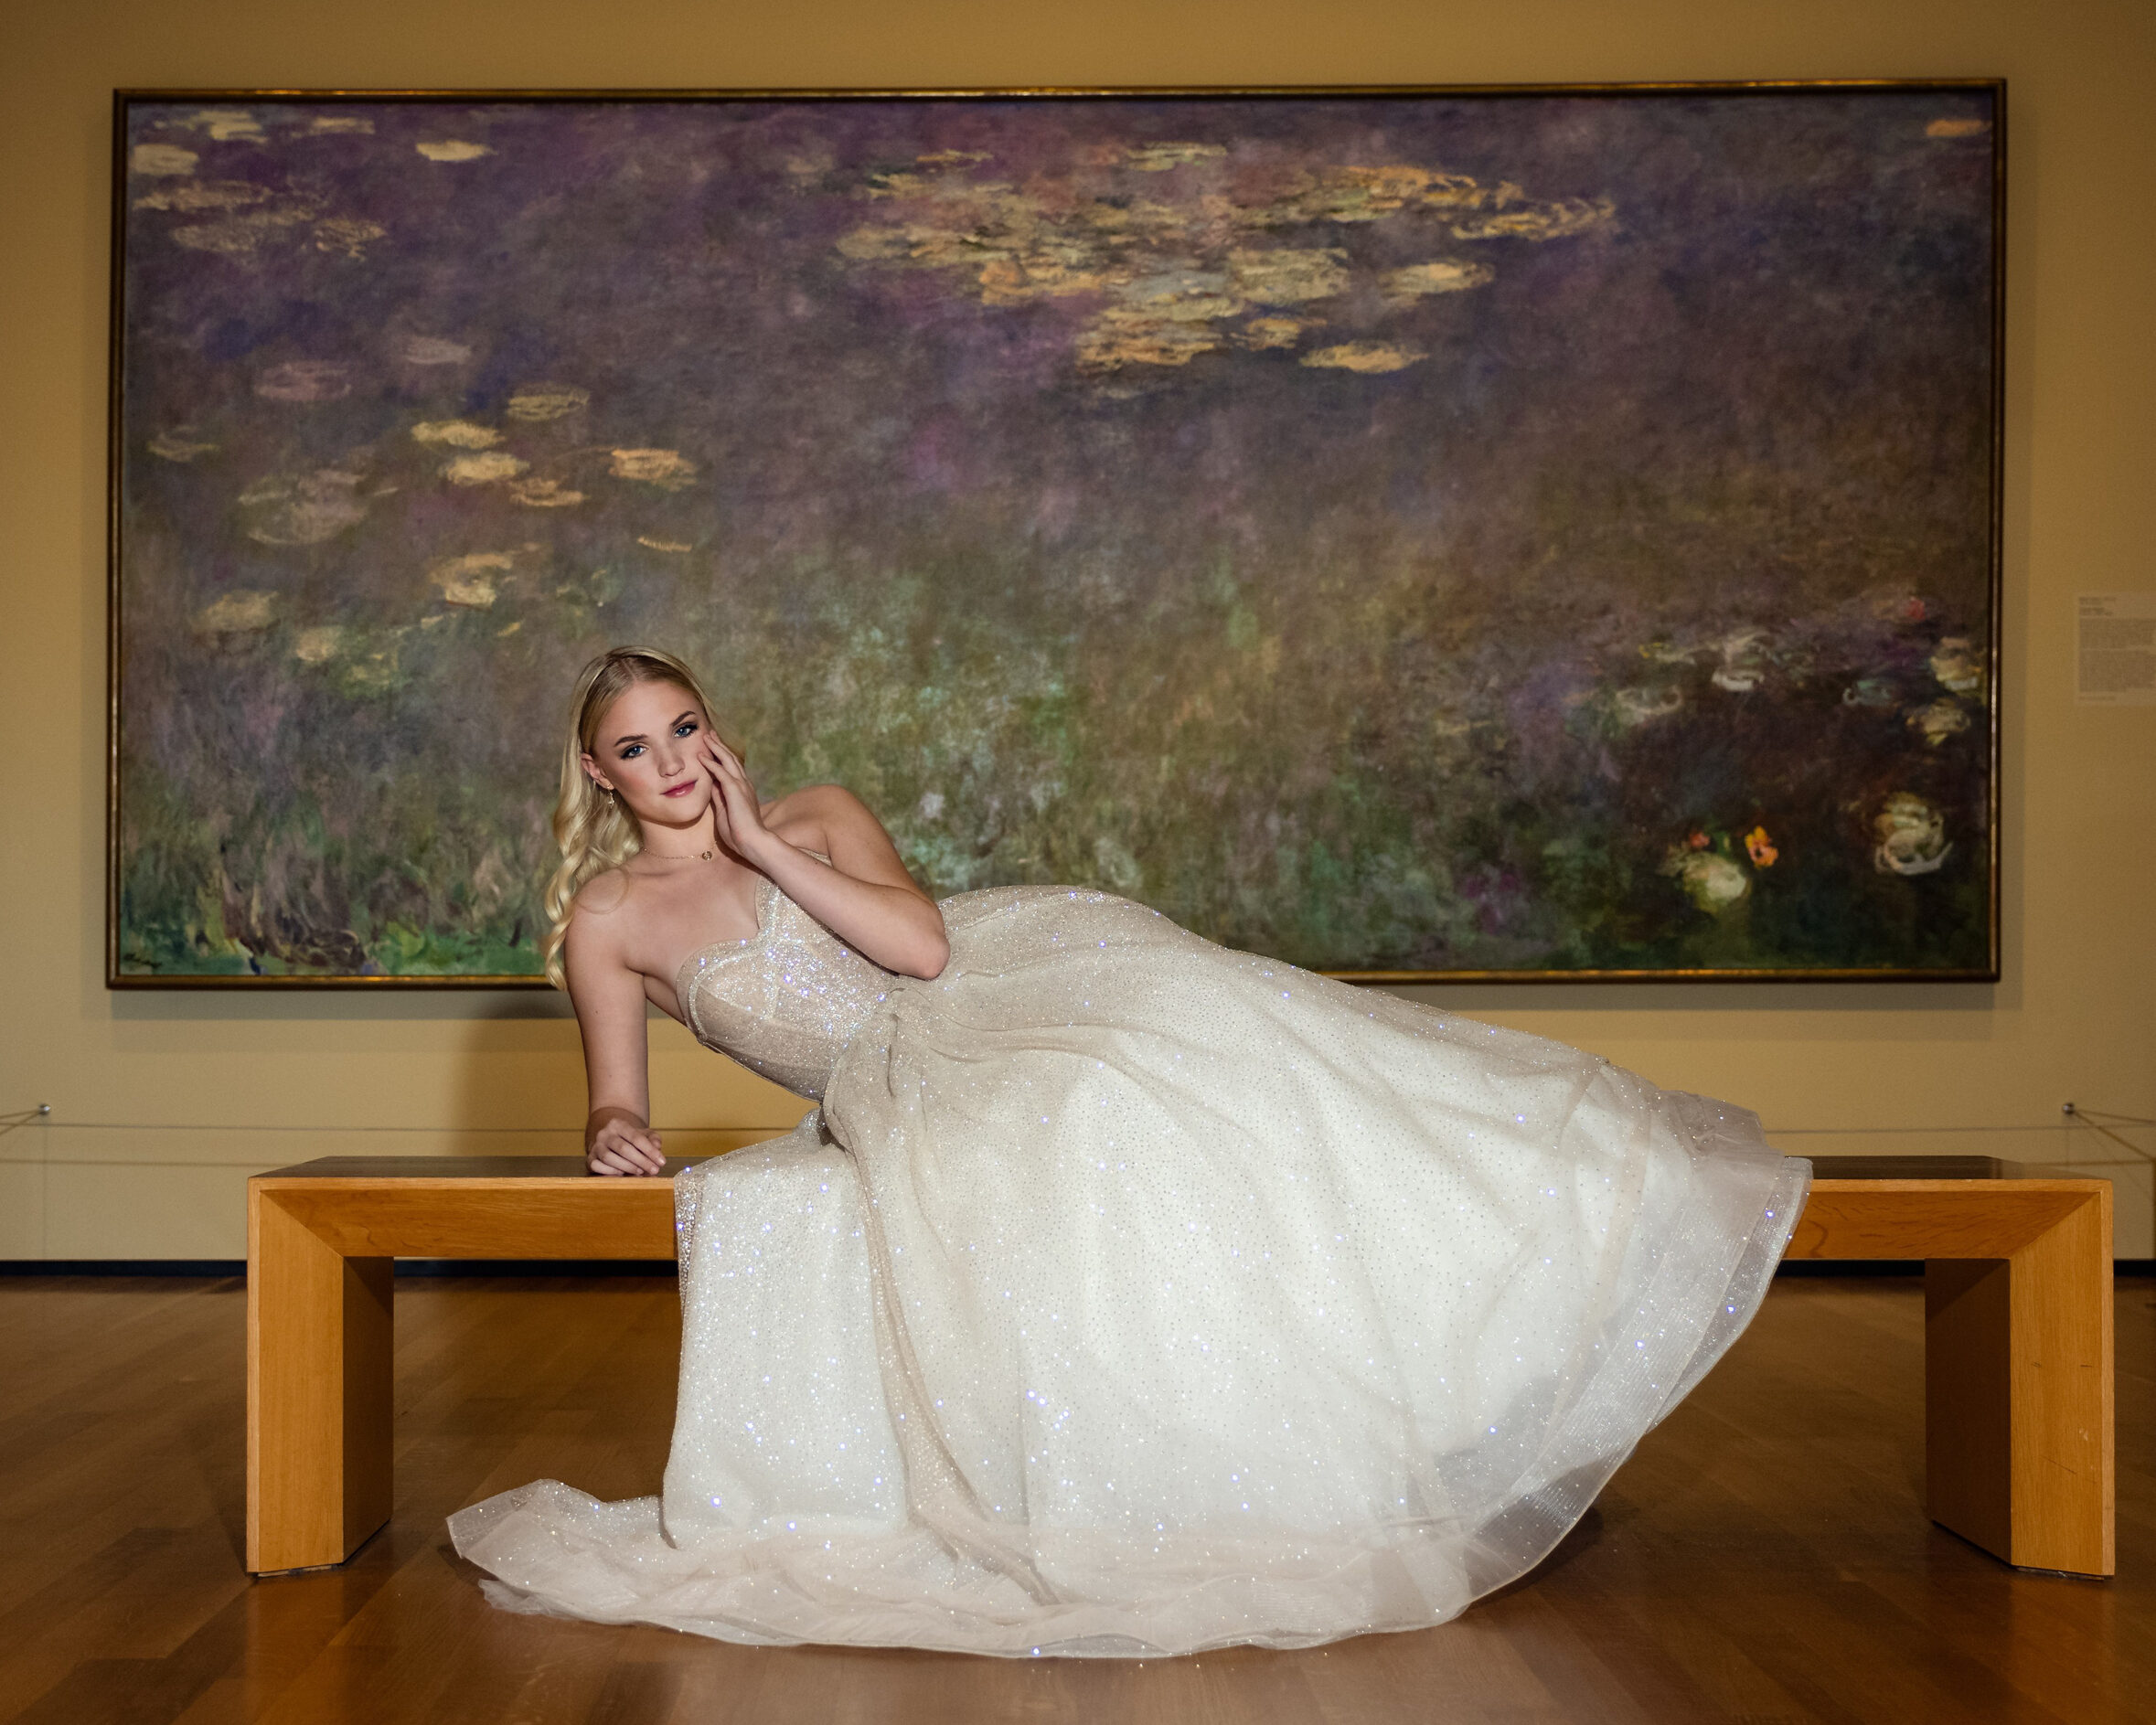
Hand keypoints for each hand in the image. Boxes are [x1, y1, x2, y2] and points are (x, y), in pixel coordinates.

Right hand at [587, 1114, 664, 1175]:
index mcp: (618, 1124)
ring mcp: (595, 1146)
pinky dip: (610, 1171)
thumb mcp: (643, 1134)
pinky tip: (622, 1173)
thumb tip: (657, 1146)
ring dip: (627, 1167)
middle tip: (654, 1170)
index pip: (636, 1138)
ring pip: (609, 1158)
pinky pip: (596, 1166)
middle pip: (623, 1148)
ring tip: (640, 1172)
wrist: (609, 1138)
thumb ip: (653, 1138)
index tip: (661, 1162)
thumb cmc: (630, 1138)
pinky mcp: (590, 1159)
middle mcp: (604, 1134)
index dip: (650, 1151)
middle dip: (641, 1161)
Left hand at [699, 732, 772, 858]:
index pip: (731, 768)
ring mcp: (741, 786)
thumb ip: (719, 798)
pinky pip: (721, 772)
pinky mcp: (735, 791)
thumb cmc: (739, 833)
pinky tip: (702, 755)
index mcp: (742, 790)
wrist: (753, 842)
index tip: (713, 746)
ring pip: (727, 760)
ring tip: (706, 737)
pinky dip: (711, 763)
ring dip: (715, 748)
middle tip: (710, 733)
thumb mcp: (725, 812)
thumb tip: (711, 786)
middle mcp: (744, 784)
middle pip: (730, 759)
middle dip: (719, 745)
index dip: (722, 756)